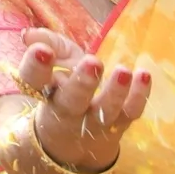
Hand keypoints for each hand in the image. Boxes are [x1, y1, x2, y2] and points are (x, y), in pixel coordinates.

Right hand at [7, 28, 149, 171]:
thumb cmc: (64, 89)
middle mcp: (67, 110)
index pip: (33, 80)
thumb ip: (47, 44)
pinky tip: (144, 75)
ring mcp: (95, 120)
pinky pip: (131, 112)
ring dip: (116, 91)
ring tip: (124, 71)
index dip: (36, 66)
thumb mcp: (54, 64)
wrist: (77, 138)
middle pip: (72, 100)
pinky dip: (139, 96)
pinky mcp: (120, 123)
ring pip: (105, 110)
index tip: (42, 50)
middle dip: (82, 83)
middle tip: (93, 62)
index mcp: (44, 91)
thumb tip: (30, 35)